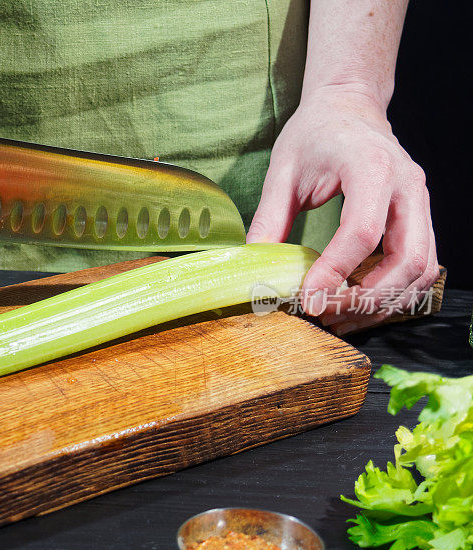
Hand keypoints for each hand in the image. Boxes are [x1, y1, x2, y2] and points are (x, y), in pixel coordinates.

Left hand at [247, 85, 438, 334]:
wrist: (348, 108)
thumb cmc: (315, 134)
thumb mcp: (282, 170)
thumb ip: (269, 218)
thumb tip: (253, 267)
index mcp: (371, 167)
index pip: (362, 230)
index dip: (336, 271)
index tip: (309, 299)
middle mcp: (407, 187)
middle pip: (406, 259)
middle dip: (366, 298)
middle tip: (324, 314)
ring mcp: (420, 204)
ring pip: (421, 270)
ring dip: (383, 303)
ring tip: (338, 318)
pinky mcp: (420, 219)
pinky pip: (420, 267)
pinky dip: (393, 294)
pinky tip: (356, 304)